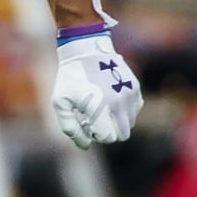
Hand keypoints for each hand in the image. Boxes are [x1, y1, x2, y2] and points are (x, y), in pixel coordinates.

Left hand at [51, 32, 142, 148]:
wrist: (86, 50)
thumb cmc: (70, 78)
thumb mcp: (60, 103)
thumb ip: (70, 127)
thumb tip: (86, 146)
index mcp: (100, 107)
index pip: (109, 137)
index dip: (97, 135)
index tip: (86, 123)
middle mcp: (119, 102)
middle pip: (122, 134)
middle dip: (108, 131)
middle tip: (93, 118)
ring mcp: (130, 95)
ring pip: (130, 124)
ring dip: (116, 121)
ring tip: (100, 108)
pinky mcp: (136, 88)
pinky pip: (134, 110)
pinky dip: (124, 111)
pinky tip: (109, 99)